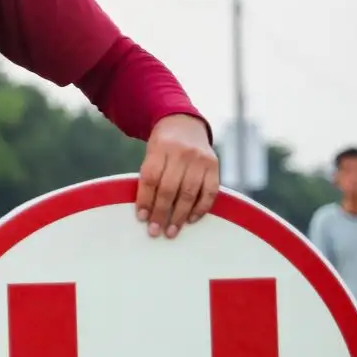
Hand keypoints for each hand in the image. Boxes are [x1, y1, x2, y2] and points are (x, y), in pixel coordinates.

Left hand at [136, 114, 218, 239]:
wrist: (185, 125)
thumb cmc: (163, 146)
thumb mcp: (152, 152)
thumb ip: (150, 175)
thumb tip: (146, 210)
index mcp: (160, 148)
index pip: (151, 178)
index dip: (145, 200)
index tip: (141, 218)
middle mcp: (181, 153)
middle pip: (169, 189)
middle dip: (161, 213)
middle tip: (155, 231)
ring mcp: (200, 159)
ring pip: (189, 193)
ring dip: (179, 216)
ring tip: (171, 231)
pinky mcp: (214, 166)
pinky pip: (209, 192)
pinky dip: (201, 208)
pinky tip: (191, 219)